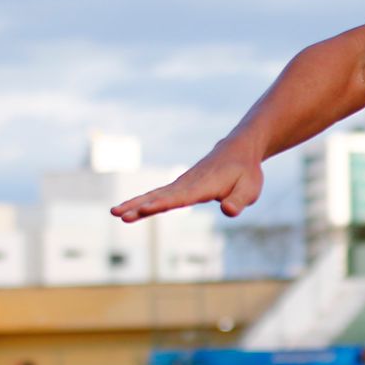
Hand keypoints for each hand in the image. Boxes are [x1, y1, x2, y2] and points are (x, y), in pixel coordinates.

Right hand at [110, 139, 264, 221]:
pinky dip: (144, 201)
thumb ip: (239, 201)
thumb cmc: (246, 172)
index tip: (143, 210)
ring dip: (135, 204)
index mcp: (203, 186)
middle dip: (138, 205)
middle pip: (160, 196)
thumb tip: (229, 211)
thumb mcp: (250, 189)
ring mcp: (182, 184)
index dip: (161, 204)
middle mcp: (188, 184)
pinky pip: (159, 195)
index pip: (179, 198)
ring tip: (115, 213)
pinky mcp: (181, 186)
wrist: (239, 150)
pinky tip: (132, 210)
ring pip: (155, 194)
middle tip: (117, 214)